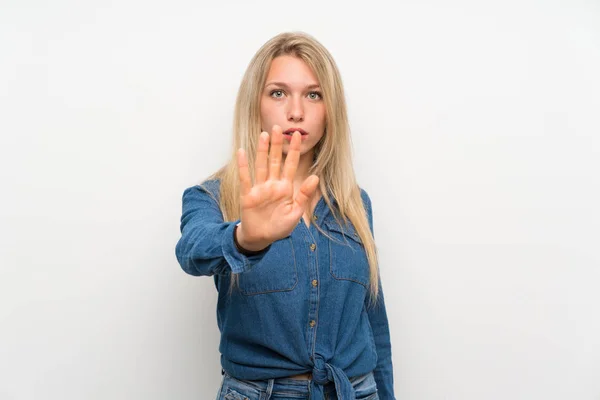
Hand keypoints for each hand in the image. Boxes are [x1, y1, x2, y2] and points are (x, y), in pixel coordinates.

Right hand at [235, 124, 319, 250]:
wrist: (262, 239)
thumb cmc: (279, 227)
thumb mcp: (296, 212)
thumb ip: (304, 194)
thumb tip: (316, 177)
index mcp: (285, 188)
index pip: (291, 165)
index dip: (294, 151)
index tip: (298, 135)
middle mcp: (272, 184)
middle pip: (275, 160)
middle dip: (277, 145)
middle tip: (279, 127)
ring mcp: (259, 188)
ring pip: (261, 165)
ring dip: (262, 151)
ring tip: (264, 134)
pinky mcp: (248, 195)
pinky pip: (245, 178)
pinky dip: (243, 166)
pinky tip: (243, 152)